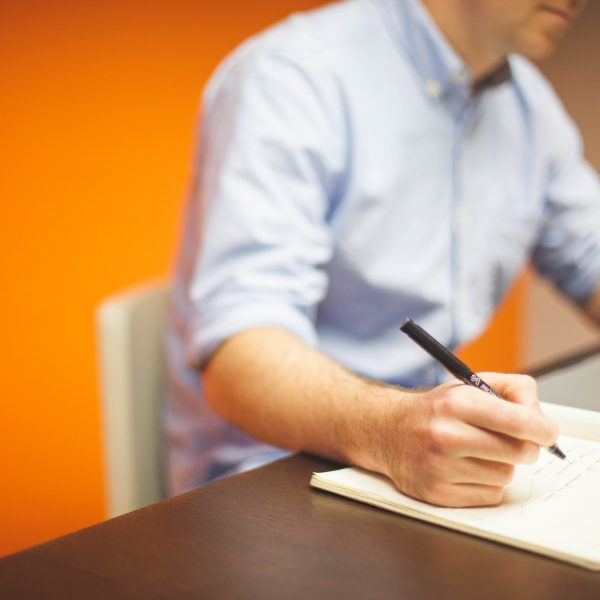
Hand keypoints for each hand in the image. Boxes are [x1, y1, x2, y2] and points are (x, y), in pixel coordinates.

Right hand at [380, 373, 558, 506]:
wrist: (388, 430)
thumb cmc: (436, 409)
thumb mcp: (469, 385)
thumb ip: (512, 390)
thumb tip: (540, 417)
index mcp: (456, 403)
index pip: (519, 422)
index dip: (543, 429)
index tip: (546, 433)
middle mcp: (446, 435)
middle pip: (519, 452)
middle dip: (524, 447)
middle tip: (512, 441)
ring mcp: (439, 467)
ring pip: (505, 475)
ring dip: (500, 465)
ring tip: (477, 452)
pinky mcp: (437, 493)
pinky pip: (489, 495)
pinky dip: (486, 484)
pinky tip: (466, 469)